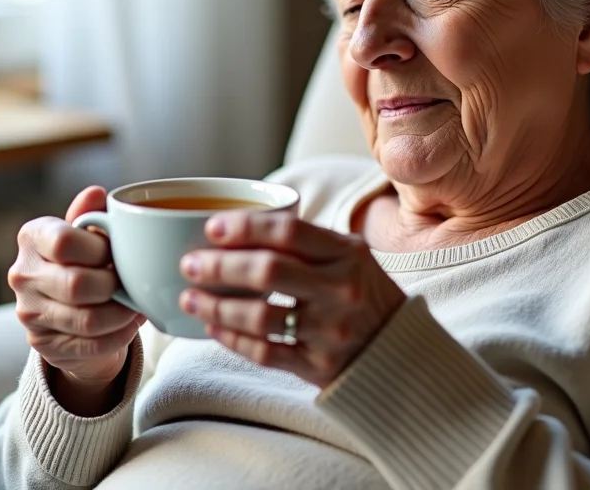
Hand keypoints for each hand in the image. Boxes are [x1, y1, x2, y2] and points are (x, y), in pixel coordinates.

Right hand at [9, 187, 144, 401]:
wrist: (69, 311)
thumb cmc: (84, 262)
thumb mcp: (87, 234)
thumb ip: (91, 215)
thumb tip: (97, 193)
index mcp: (32, 236)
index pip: (64, 242)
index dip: (100, 250)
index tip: (117, 254)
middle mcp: (22, 273)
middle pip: (77, 284)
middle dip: (115, 285)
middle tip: (131, 283)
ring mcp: (28, 312)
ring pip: (87, 319)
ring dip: (122, 314)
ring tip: (136, 305)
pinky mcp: (42, 343)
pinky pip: (91, 344)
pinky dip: (119, 335)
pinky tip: (128, 324)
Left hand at [177, 211, 405, 387]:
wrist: (400, 352)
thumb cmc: (362, 294)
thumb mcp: (349, 257)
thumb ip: (304, 240)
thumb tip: (234, 224)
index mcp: (348, 253)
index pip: (289, 231)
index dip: (244, 227)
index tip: (211, 228)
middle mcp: (342, 290)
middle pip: (268, 271)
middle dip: (220, 266)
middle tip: (189, 264)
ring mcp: (331, 330)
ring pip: (261, 316)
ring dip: (216, 307)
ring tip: (190, 298)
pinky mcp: (320, 366)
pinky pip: (265, 352)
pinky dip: (232, 339)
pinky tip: (213, 328)